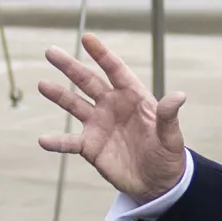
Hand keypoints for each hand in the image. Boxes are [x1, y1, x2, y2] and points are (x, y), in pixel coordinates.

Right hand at [38, 33, 187, 204]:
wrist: (157, 181)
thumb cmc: (166, 154)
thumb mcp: (170, 136)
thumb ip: (168, 115)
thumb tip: (179, 96)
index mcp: (134, 97)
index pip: (115, 70)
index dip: (102, 54)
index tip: (88, 38)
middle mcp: (113, 106)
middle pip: (89, 82)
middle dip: (71, 66)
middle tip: (51, 51)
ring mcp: (99, 125)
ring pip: (74, 105)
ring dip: (59, 95)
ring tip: (42, 84)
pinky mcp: (90, 146)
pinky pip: (69, 142)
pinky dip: (57, 142)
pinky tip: (43, 140)